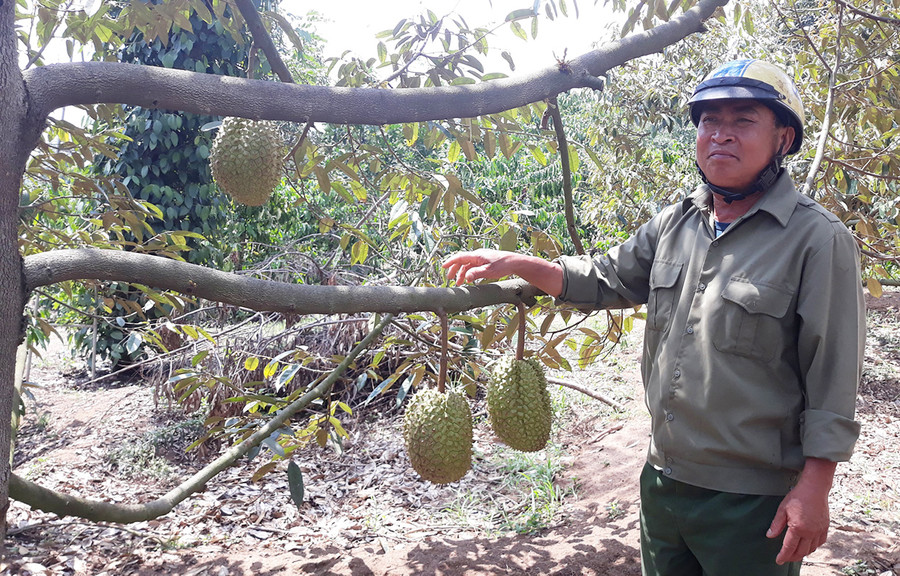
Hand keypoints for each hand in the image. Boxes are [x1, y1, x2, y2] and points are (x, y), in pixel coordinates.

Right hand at [441, 249, 563, 296]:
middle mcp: (478, 255)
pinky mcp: (486, 262)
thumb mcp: (489, 271)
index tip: (443, 267)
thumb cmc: (503, 265)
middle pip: (462, 261)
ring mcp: (482, 258)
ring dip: (462, 273)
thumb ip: (476, 274)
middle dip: (455, 269)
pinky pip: (474, 267)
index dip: (450, 262)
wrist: (515, 262)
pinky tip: (470, 280)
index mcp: (477, 256)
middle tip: (450, 279)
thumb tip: (466, 277)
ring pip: (468, 265)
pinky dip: (469, 273)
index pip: (460, 257)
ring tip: (459, 283)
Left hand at [767, 459, 835, 563]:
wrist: (814, 488)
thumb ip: (776, 524)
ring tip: (795, 553)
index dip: (783, 556)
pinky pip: (820, 543)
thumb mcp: (782, 509)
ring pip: (811, 549)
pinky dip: (813, 547)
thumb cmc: (797, 497)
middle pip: (801, 552)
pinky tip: (808, 546)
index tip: (778, 560)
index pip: (789, 547)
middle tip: (785, 558)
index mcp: (798, 528)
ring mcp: (819, 531)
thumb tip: (770, 536)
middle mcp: (810, 532)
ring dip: (803, 553)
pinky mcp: (825, 528)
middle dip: (792, 557)